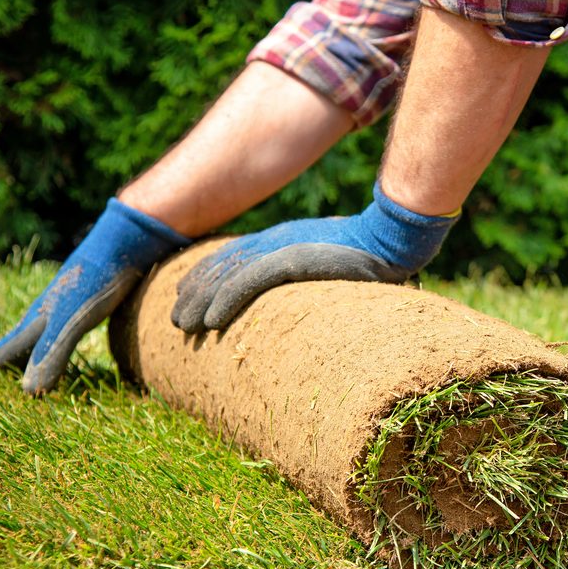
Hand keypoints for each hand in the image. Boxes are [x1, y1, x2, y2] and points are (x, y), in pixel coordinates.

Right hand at [0, 199, 190, 393]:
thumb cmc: (95, 281)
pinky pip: (54, 337)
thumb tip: (28, 393)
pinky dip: (45, 351)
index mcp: (32, 324)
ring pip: (31, 342)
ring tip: (8, 376)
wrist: (121, 244)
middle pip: (10, 350)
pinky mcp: (80, 309)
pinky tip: (52, 352)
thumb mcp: (72, 321)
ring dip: (18, 361)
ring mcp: (59, 312)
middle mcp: (40, 319)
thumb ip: (52, 354)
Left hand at [170, 182, 457, 332]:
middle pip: (223, 267)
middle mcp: (275, 241)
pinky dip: (227, 301)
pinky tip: (211, 322)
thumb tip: (294, 298)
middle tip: (177, 321)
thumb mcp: (324, 265)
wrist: (390, 243)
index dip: (205, 278)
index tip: (186, 300)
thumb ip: (301, 273)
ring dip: (203, 303)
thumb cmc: (367, 258)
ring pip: (229, 276)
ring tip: (185, 327)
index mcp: (281, 241)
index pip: (232, 259)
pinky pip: (250, 282)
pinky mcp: (292, 259)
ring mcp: (282, 248)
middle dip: (196, 293)